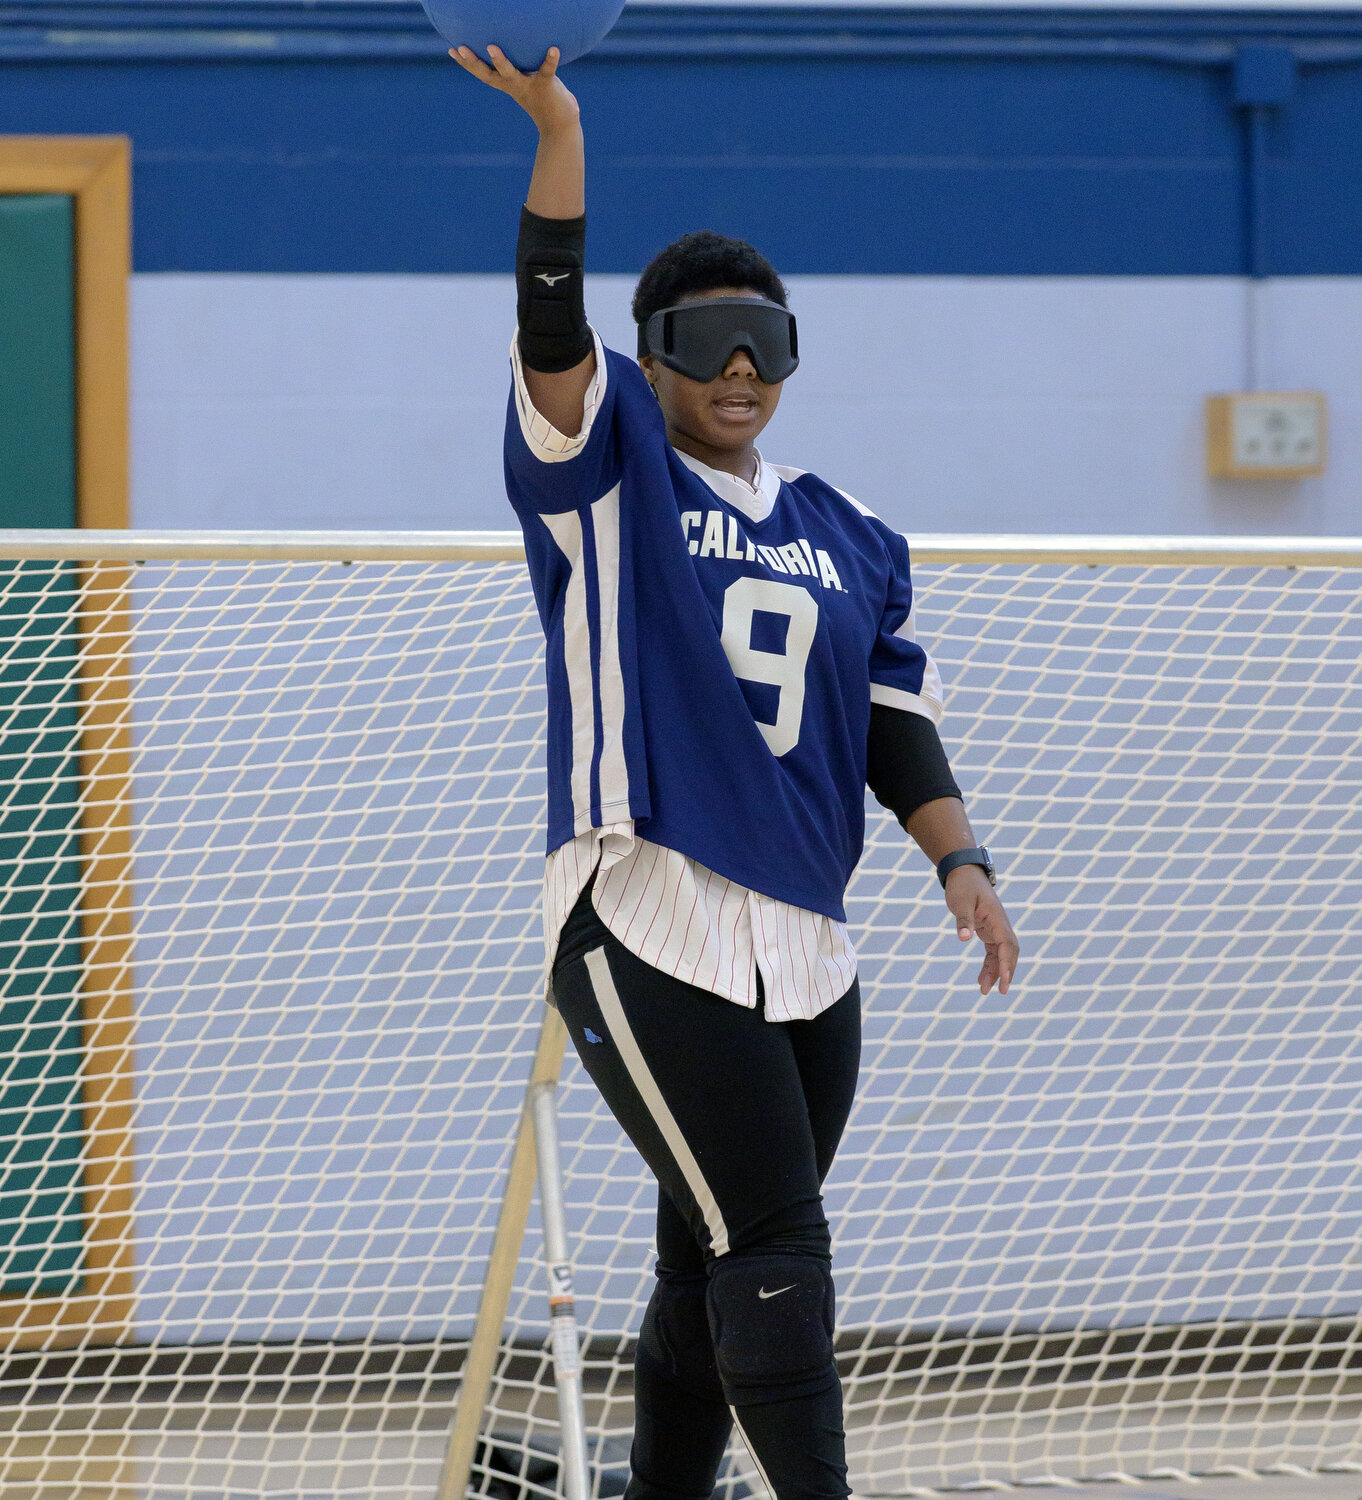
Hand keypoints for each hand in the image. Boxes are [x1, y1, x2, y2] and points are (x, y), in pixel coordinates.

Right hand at [449, 44, 580, 134]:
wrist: (560, 125)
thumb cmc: (543, 99)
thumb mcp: (527, 82)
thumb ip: (519, 68)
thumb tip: (510, 48)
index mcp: (507, 85)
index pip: (483, 73)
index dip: (467, 64)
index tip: (452, 50)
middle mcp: (514, 86)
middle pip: (489, 74)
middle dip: (474, 63)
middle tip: (460, 48)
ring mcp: (528, 86)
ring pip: (511, 74)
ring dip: (500, 62)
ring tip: (491, 47)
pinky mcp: (546, 86)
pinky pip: (547, 71)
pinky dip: (550, 60)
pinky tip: (554, 48)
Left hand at [944, 866, 1018, 995]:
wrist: (964, 873)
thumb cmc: (963, 886)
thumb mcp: (961, 902)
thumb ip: (963, 920)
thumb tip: (963, 938)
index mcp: (997, 918)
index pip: (1006, 944)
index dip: (1007, 963)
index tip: (1004, 979)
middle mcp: (1000, 925)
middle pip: (1009, 952)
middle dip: (1006, 972)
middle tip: (1000, 991)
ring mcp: (996, 929)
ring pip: (1001, 955)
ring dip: (995, 972)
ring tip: (984, 990)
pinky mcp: (988, 931)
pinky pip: (993, 952)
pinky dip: (989, 965)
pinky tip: (982, 979)